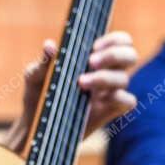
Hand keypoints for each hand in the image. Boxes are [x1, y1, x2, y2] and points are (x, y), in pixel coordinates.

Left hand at [9, 32, 137, 149]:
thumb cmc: (37, 93)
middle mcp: (105, 72)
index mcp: (93, 57)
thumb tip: (50, 46)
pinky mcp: (108, 111)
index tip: (93, 47)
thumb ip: (44, 62)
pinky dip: (117, 98)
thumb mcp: (35, 76)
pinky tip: (94, 101)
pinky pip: (128, 101)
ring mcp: (109, 92)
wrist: (34, 124)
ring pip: (124, 79)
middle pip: (130, 55)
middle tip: (91, 62)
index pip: (119, 41)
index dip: (113, 40)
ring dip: (105, 77)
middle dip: (114, 54)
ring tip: (80, 82)